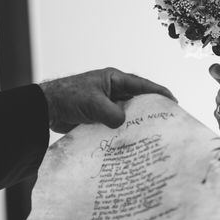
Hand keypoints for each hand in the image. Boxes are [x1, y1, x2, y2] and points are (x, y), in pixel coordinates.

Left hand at [39, 68, 175, 133]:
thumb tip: (123, 124)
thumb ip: (111, 113)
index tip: (173, 101)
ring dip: (136, 121)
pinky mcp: (100, 116)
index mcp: (114, 79)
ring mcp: (107, 103)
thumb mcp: (93, 104)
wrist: (47, 108)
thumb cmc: (69, 97)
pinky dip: (123, 130)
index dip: (158, 92)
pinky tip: (130, 140)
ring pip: (128, 113)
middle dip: (151, 109)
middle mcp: (113, 90)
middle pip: (137, 99)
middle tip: (166, 120)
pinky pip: (117, 122)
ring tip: (151, 133)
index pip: (141, 85)